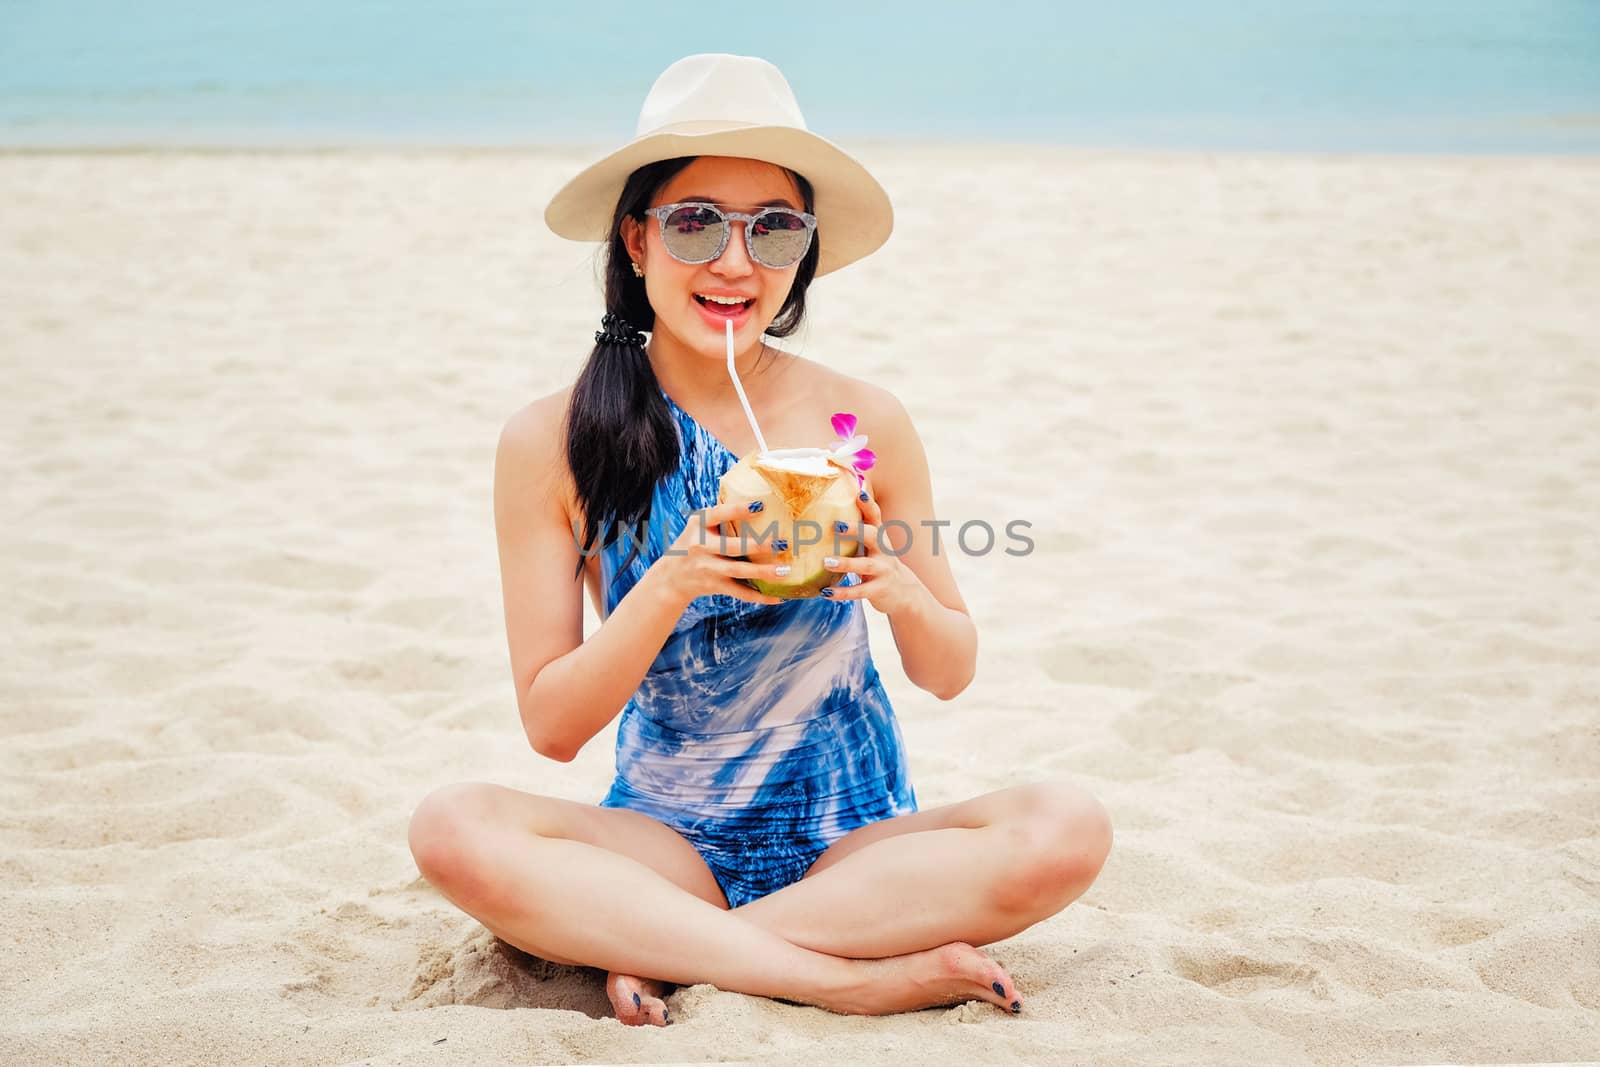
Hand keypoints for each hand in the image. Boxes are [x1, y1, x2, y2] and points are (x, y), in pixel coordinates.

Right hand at [654, 498, 787, 607]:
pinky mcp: (716, 586)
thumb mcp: (699, 525)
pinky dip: (760, 596)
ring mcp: (708, 568)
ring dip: (763, 572)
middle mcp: (701, 546)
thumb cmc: (695, 542)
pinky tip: (779, 597)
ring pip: (738, 571)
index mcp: (698, 525)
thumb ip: (722, 515)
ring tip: (785, 570)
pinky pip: (740, 593)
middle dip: (757, 546)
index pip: (717, 515)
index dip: (737, 510)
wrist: (672, 576)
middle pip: (731, 547)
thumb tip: (761, 500)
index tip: (760, 505)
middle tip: (782, 543)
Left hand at [819, 479, 923, 614]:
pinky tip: (826, 592)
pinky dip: (843, 592)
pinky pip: (860, 591)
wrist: (903, 592)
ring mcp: (883, 570)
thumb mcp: (872, 545)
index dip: (868, 505)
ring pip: (865, 565)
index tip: (858, 493)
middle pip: (873, 536)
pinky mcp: (879, 590)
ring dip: (845, 563)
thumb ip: (857, 529)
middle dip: (856, 530)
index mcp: (879, 537)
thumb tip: (832, 506)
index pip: (875, 516)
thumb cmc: (878, 562)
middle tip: (836, 526)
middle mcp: (884, 551)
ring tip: (826, 562)